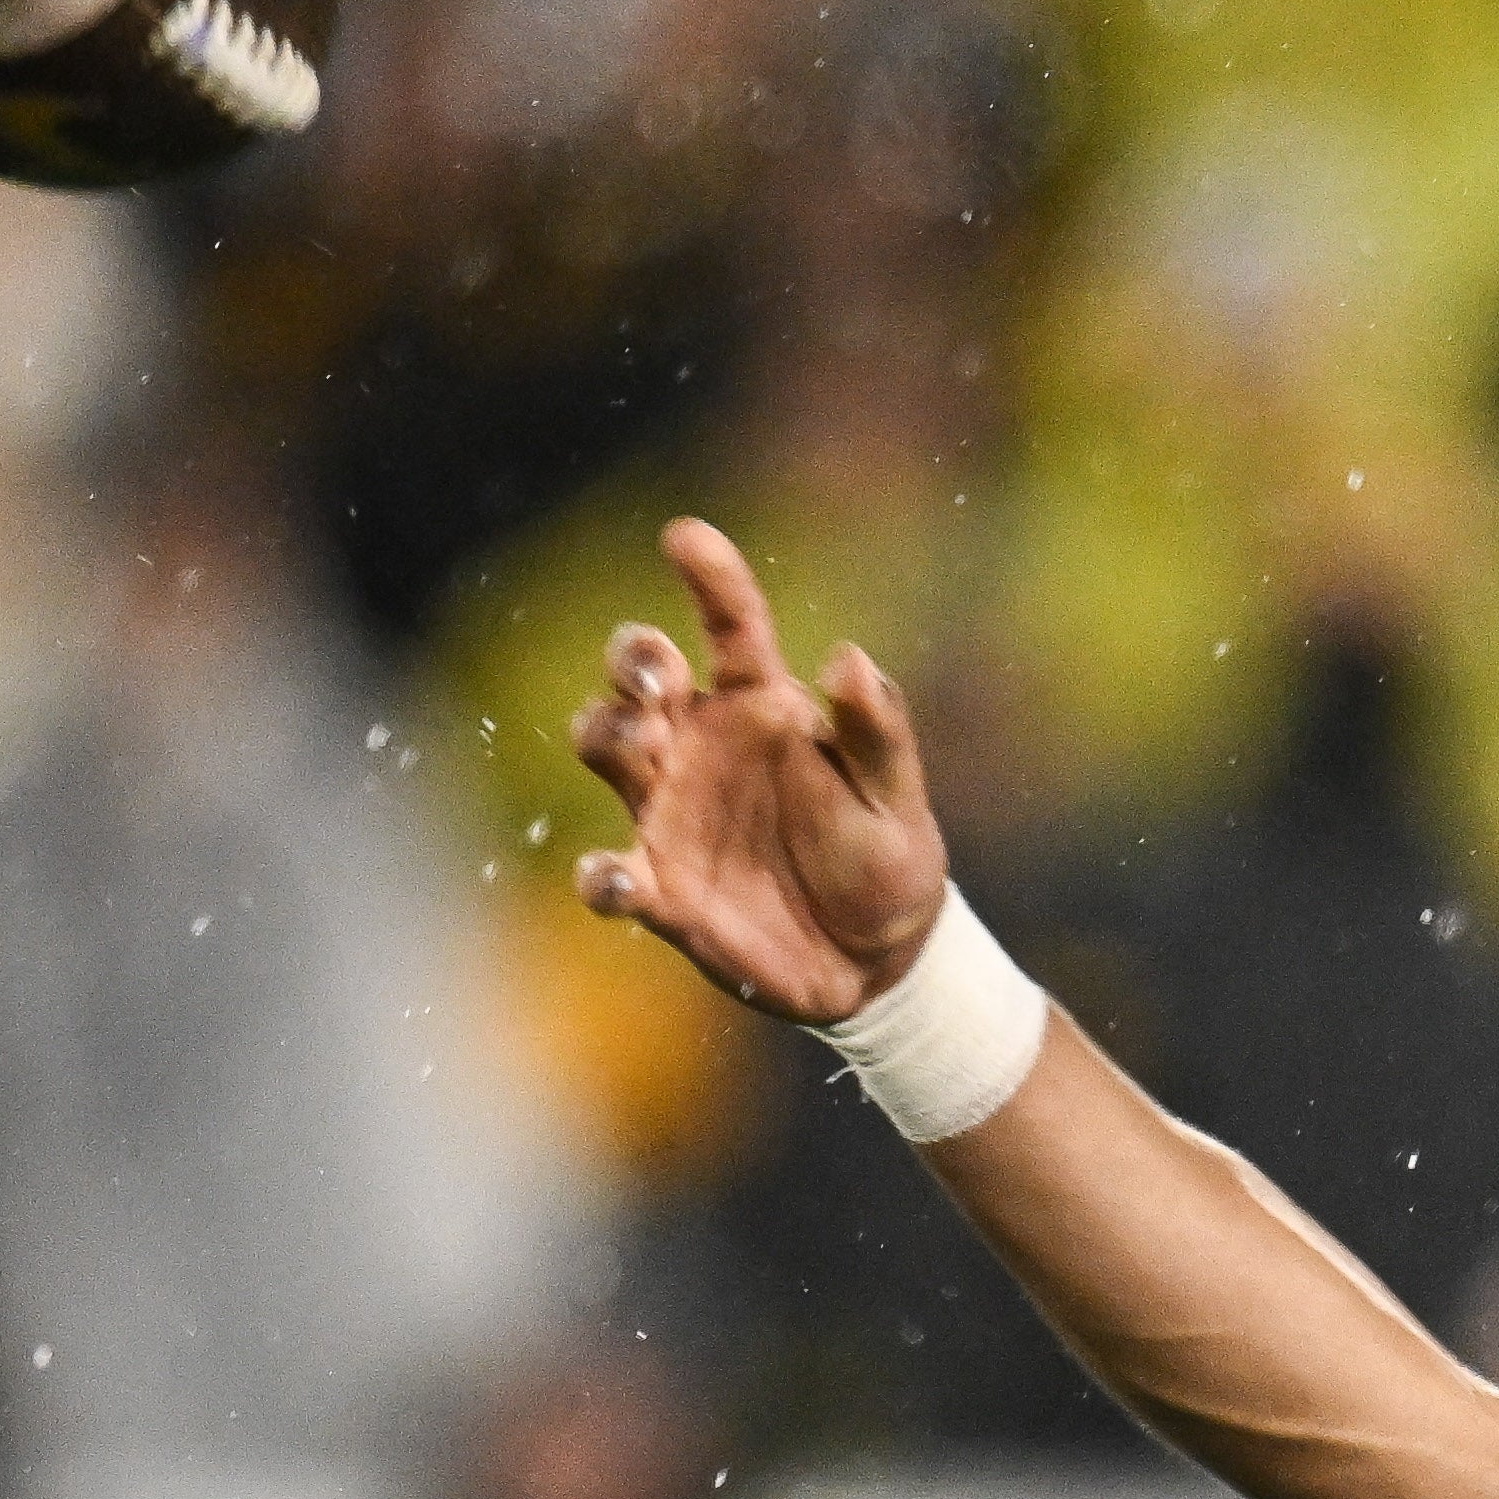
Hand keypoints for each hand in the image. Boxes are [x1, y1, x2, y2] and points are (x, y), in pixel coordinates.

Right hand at [566, 518, 948, 1024]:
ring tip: (640, 744)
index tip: (685, 536)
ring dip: (608, 733)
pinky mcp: (658, 890)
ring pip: (605, 745)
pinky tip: (616, 879)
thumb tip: (847, 658)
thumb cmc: (886, 860)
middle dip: (633, 660)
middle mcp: (700, 747)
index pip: (731, 627)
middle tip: (658, 678)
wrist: (878, 963)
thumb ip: (876, 733)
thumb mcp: (897, 798)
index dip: (709, 577)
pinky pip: (608, 875)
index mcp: (762, 711)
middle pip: (637, 676)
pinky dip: (601, 876)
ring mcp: (669, 812)